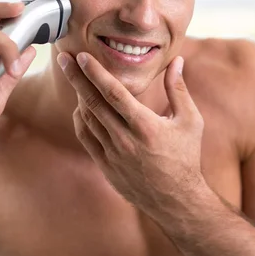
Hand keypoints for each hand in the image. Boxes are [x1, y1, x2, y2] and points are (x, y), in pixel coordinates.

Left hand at [58, 52, 204, 211]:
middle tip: (64, 59)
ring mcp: (113, 155)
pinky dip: (80, 119)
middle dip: (76, 77)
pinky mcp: (106, 166)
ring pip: (87, 119)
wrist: (176, 199)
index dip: (96, 72)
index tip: (82, 56)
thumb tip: (177, 61)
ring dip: (79, 96)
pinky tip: (81, 107)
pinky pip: (86, 138)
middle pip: (93, 102)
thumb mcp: (190, 121)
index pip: (114, 93)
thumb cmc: (186, 157)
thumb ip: (179, 90)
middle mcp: (125, 140)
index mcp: (146, 126)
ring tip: (74, 77)